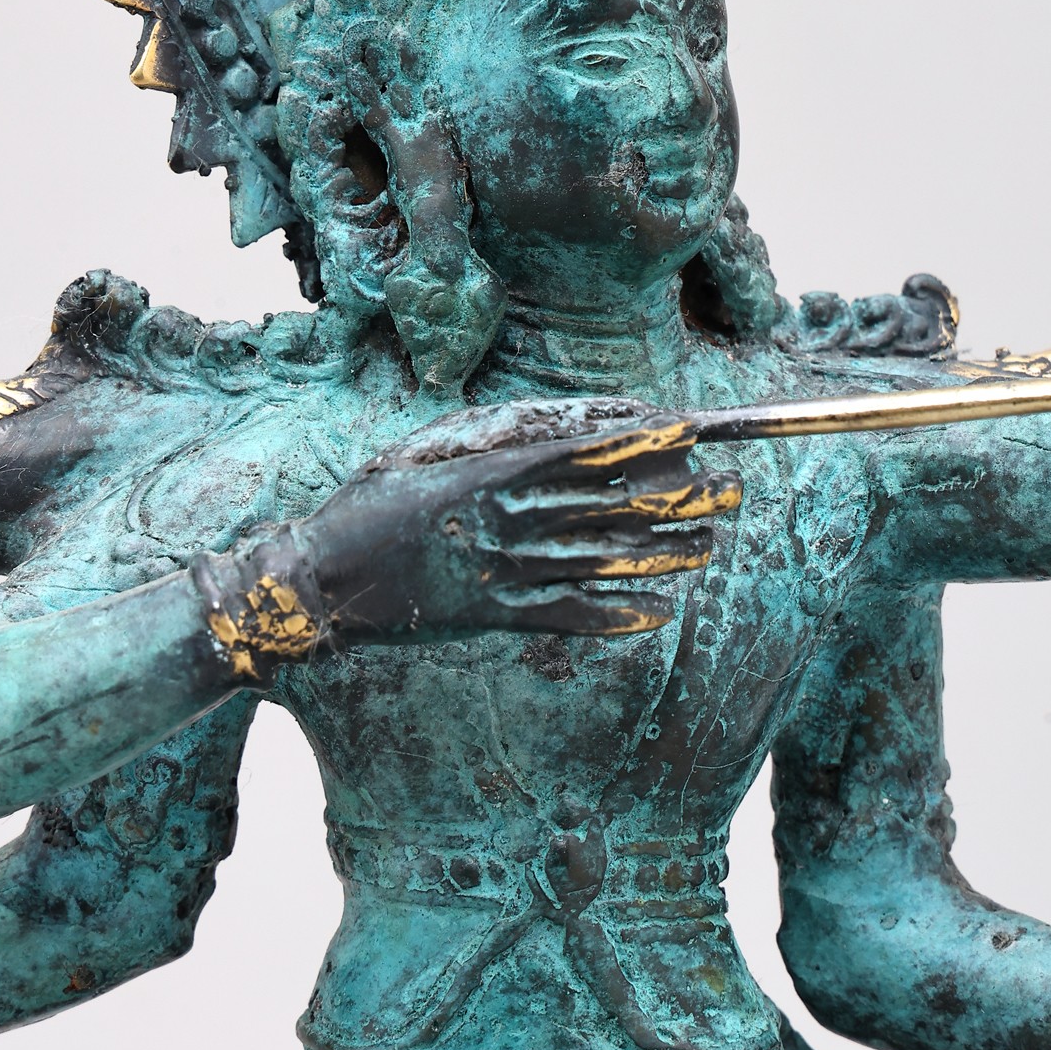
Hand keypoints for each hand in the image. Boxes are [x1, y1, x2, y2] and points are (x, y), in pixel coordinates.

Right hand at [192, 397, 739, 680]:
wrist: (319, 579)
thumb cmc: (369, 505)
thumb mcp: (425, 454)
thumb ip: (488, 445)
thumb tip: (550, 431)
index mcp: (487, 471)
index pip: (582, 451)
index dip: (640, 441)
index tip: (689, 431)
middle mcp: (503, 519)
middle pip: (608, 503)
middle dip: (677, 494)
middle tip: (731, 489)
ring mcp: (501, 571)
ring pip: (601, 560)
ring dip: (663, 553)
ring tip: (710, 546)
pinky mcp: (492, 618)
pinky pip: (566, 618)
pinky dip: (615, 616)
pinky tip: (658, 614)